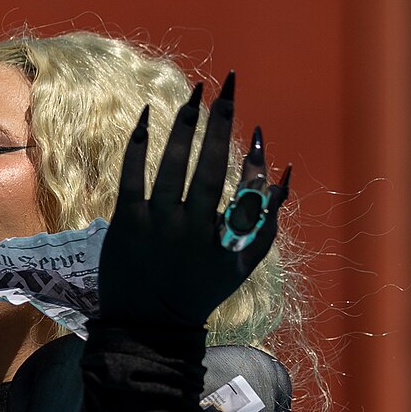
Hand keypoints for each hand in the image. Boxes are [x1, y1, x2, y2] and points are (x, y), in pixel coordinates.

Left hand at [96, 72, 290, 331]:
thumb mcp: (239, 265)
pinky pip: (133, 174)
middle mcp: (191, 227)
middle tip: (229, 87)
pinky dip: (141, 143)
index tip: (257, 130)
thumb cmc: (198, 290)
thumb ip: (266, 224)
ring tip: (196, 95)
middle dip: (221, 123)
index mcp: (221, 238)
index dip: (254, 158)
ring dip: (185, 126)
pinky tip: (149, 114)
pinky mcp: (126, 221)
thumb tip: (284, 174)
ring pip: (173, 164)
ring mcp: (157, 223)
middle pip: (210, 166)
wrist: (147, 324)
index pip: (246, 188)